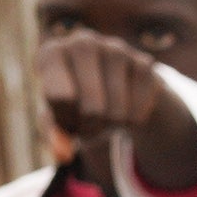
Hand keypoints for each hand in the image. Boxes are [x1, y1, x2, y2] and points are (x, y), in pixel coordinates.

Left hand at [36, 33, 195, 179]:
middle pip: (91, 108)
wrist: (113, 85)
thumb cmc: (76, 101)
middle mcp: (82, 42)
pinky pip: (139, 108)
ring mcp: (115, 48)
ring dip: (111, 124)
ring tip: (105, 114)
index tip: (65, 117)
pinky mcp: (144, 62)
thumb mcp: (59, 117)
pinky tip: (126, 108)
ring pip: (116, 111)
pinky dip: (133, 120)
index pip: (60, 99)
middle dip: (90, 126)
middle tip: (88, 121)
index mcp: (52, 52)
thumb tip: (63, 154)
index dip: (65, 120)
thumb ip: (54, 136)